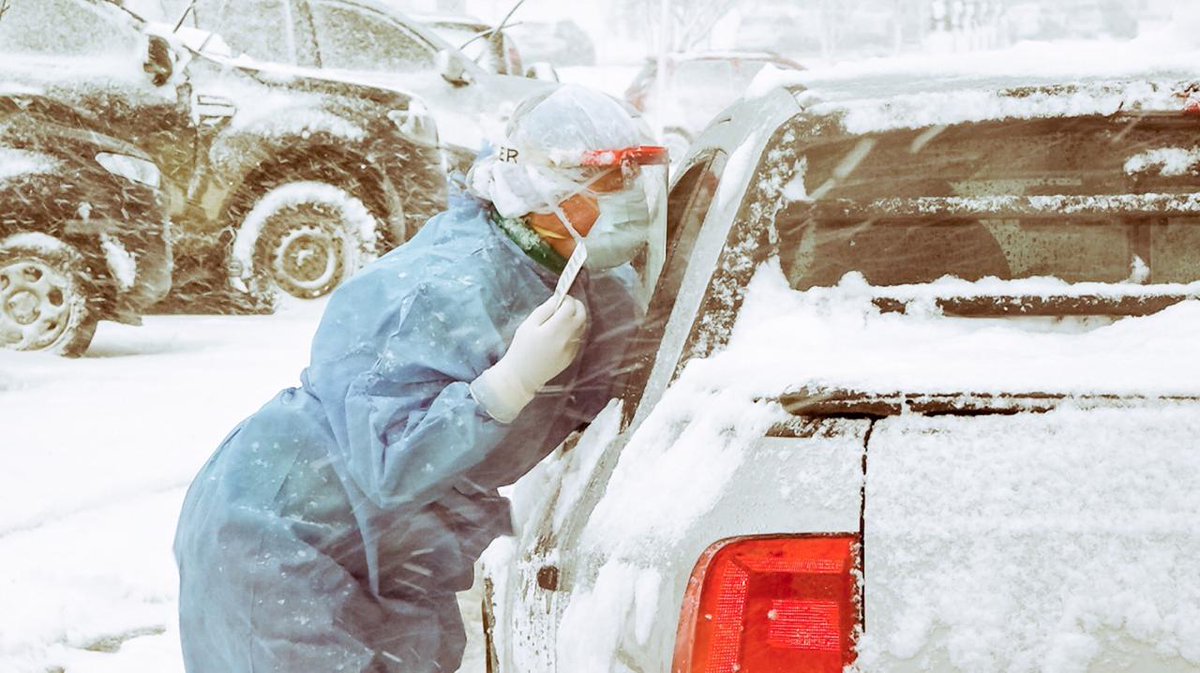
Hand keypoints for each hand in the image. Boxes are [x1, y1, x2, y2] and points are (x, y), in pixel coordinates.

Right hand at [470, 296, 587, 422]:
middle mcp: (567, 339)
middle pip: (582, 316)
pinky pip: (578, 338)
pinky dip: (574, 330)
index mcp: (555, 329)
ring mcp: (572, 349)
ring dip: (577, 318)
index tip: (561, 297)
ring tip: (564, 316)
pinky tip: (563, 331)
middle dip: (577, 306)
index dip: (567, 299)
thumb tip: (557, 299)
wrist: (522, 376)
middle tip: (567, 303)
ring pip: (582, 327)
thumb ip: (544, 310)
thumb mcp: (528, 325)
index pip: (570, 307)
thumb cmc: (521, 349)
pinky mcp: (572, 357)